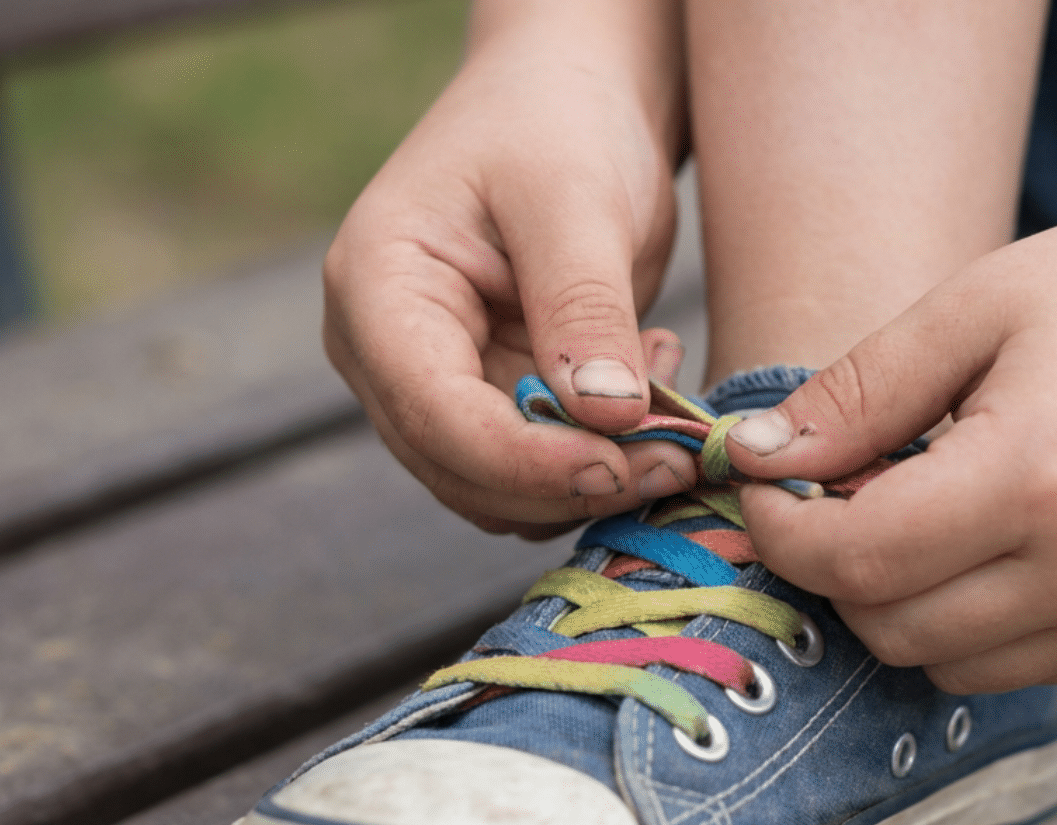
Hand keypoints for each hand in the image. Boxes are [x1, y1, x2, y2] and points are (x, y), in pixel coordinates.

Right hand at [323, 3, 695, 537]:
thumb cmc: (557, 122)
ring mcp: (428, 384)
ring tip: (670, 399)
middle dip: (571, 479)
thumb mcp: (577, 199)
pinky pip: (535, 472)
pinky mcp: (481, 404)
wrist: (566, 102)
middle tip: (681, 452)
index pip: (434, 412)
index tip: (621, 464)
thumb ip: (585, 306)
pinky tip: (649, 389)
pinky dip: (600, 458)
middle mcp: (383, 351)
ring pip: (498, 490)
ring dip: (593, 476)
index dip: (525, 460)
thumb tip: (608, 421)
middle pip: (460, 470)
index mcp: (375, 288)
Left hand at [726, 184, 1056, 691]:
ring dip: (897, 600)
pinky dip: (964, 620)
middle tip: (837, 485)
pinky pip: (1008, 666)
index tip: (761, 479)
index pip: (854, 558)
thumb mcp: (973, 306)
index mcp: (1036, 476)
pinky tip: (982, 535)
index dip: (781, 527)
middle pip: (887, 624)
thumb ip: (856, 396)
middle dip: (834, 564)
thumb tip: (751, 458)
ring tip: (916, 505)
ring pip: (940, 663)